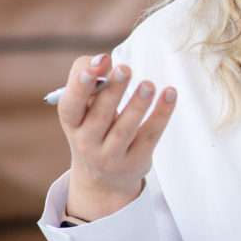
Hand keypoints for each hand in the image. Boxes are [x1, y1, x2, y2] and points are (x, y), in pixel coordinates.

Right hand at [59, 54, 177, 220]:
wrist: (104, 179)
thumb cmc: (94, 129)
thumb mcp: (84, 109)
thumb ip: (90, 80)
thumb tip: (103, 61)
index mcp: (72, 124)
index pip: (70, 107)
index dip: (79, 86)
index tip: (95, 66)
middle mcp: (87, 142)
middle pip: (101, 115)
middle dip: (113, 91)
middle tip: (125, 69)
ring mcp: (112, 155)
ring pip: (126, 129)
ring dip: (137, 105)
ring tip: (148, 84)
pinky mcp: (137, 160)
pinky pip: (150, 135)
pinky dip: (161, 114)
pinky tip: (170, 93)